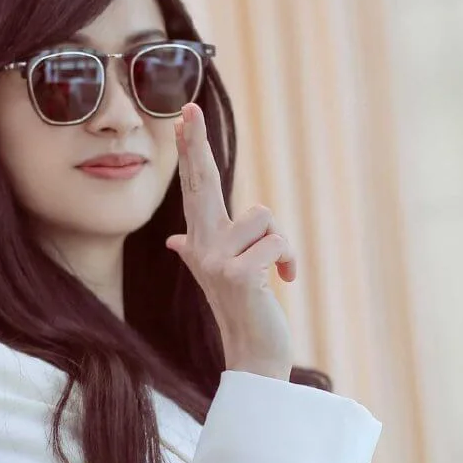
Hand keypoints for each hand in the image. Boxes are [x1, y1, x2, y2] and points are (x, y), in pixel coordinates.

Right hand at [164, 103, 295, 380]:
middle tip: (189, 109)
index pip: (194, 187)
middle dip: (196, 146)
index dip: (191, 151)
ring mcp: (216, 261)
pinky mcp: (237, 275)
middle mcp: (200, 247)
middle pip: (202, 184)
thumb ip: (195, 251)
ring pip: (265, 219)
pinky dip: (288, 261)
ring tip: (274, 273)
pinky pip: (277, 244)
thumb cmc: (245, 310)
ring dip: (280, 245)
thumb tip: (174, 241)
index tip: (185, 116)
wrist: (254, 353)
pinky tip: (283, 283)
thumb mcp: (218, 275)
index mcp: (199, 241)